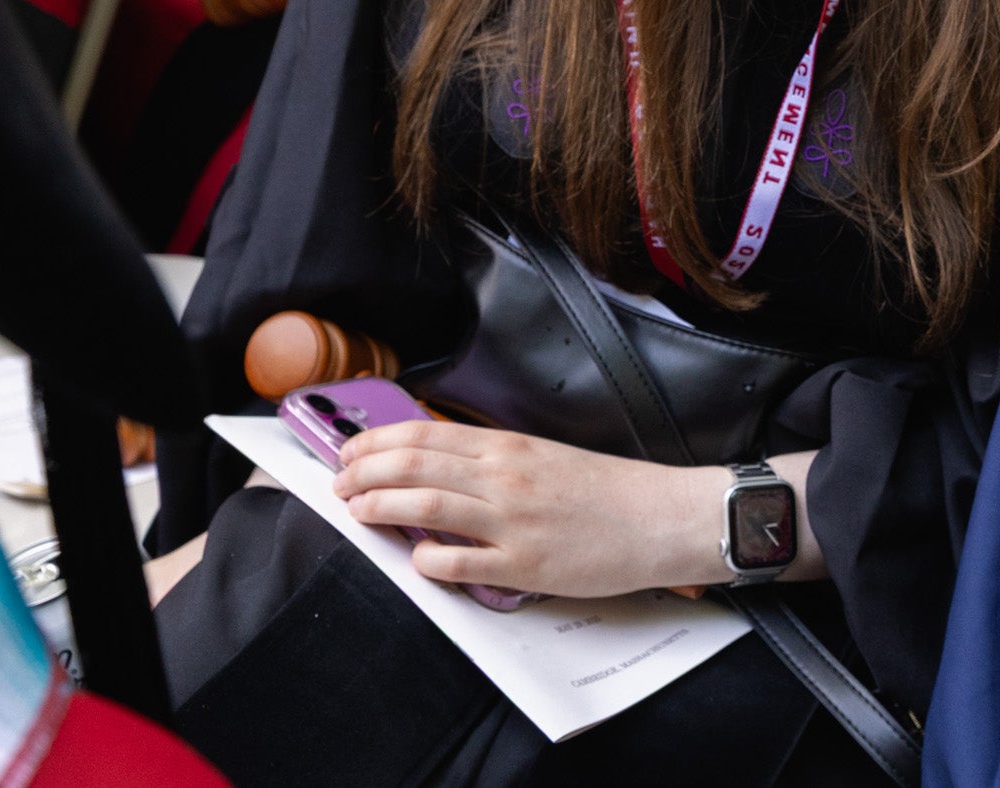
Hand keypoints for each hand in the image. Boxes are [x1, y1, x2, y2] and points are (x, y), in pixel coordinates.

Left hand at [333, 422, 805, 597]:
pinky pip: (457, 562)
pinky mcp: (522, 564)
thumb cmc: (606, 491)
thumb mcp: (546, 457)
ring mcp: (511, 521)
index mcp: (509, 446)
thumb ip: (494, 459)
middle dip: (363, 473)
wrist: (659, 518)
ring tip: (356, 513)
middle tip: (340, 483)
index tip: (349, 451)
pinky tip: (415, 558)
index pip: (424, 434)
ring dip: (378, 509)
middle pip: (412, 465)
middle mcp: (504, 477)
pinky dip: (425, 559)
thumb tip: (438, 464)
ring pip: (423, 506)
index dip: (375, 442)